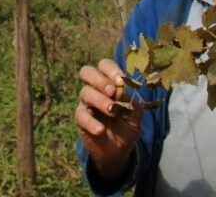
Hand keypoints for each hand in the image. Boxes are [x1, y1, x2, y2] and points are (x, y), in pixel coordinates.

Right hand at [75, 58, 141, 181]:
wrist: (120, 149)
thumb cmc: (127, 124)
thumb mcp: (135, 113)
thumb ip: (130, 99)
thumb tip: (122, 87)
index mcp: (109, 82)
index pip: (105, 66)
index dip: (111, 70)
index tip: (121, 81)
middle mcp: (95, 89)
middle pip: (87, 72)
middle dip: (99, 79)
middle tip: (112, 91)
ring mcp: (86, 103)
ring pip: (85, 92)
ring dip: (100, 101)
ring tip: (112, 112)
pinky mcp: (80, 119)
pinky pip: (81, 115)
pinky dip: (91, 122)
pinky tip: (101, 130)